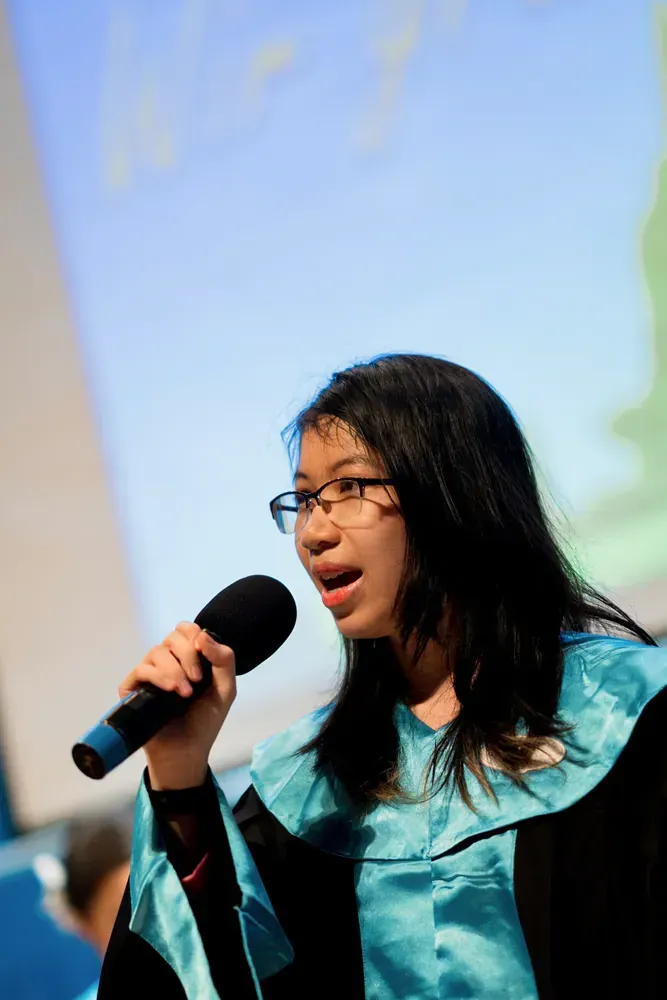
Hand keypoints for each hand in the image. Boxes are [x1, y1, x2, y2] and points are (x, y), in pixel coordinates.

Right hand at [119, 623, 235, 789]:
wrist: (187, 751)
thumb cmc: (206, 720)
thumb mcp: (225, 688)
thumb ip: (223, 658)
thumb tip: (202, 635)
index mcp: (188, 658)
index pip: (185, 629)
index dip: (193, 634)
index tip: (203, 652)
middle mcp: (168, 662)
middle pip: (172, 638)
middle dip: (187, 655)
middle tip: (198, 680)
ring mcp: (150, 674)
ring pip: (156, 652)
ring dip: (174, 669)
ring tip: (185, 693)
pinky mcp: (134, 689)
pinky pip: (141, 670)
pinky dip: (158, 676)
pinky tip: (171, 691)